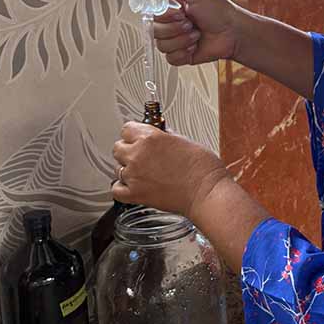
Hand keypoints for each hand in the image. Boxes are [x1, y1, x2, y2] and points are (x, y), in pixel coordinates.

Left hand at [112, 122, 230, 217]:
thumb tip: (160, 136)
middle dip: (128, 150)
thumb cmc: (203, 169)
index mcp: (150, 137)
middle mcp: (138, 155)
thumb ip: (165, 137)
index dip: (134, 134)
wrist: (207, 192)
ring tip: (144, 173)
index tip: (138, 138)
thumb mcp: (185, 141)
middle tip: (142, 156)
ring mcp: (134, 175)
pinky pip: (116, 190)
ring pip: (117, 168)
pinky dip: (123, 188)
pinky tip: (134, 186)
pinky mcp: (135, 194)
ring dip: (128, 170)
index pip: (127, 129)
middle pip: (118, 148)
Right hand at [152, 0, 243, 66]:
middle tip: (189, 23)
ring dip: (182, 39)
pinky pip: (171, 58)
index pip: (152, 13)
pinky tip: (195, 45)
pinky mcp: (182, 56)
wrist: (234, 32)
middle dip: (174, 27)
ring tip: (196, 34)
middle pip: (154, 30)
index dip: (163, 14)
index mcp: (173, 9)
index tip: (177, 12)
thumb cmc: (220, 12)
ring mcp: (177, 41)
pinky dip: (184, 52)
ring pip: (162, 45)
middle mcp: (172, 25)